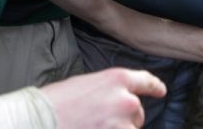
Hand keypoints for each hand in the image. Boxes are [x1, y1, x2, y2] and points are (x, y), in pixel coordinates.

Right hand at [42, 67, 165, 127]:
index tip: (161, 90)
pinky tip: (92, 128)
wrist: (41, 119)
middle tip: (101, 120)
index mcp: (116, 79)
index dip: (155, 86)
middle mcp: (125, 99)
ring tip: (93, 126)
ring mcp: (122, 124)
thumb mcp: (86, 85)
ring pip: (131, 128)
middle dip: (125, 119)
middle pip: (138, 112)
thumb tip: (117, 101)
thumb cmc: (57, 103)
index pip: (145, 82)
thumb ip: (108, 91)